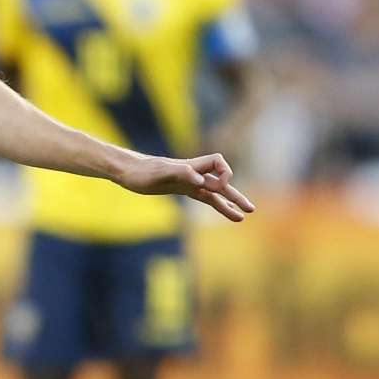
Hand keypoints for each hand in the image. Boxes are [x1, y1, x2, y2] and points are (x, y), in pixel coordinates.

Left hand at [119, 152, 255, 222]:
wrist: (127, 172)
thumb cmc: (141, 171)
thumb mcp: (159, 173)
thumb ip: (181, 173)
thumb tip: (201, 181)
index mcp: (191, 166)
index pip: (218, 162)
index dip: (223, 173)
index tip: (214, 186)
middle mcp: (193, 173)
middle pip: (221, 181)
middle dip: (235, 195)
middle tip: (251, 209)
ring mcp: (189, 182)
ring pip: (215, 193)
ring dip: (229, 203)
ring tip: (243, 216)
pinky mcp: (183, 189)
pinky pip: (204, 198)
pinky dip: (216, 205)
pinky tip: (226, 213)